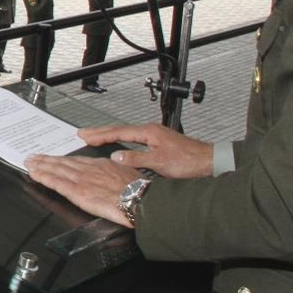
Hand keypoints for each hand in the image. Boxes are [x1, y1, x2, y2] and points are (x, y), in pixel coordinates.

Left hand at [24, 153, 140, 226]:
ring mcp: (82, 179)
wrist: (141, 199)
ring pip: (57, 170)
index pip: (77, 161)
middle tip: (33, 157)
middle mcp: (89, 169)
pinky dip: (44, 177)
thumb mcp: (128, 175)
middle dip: (47, 160)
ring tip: (29, 163)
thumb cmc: (140, 190)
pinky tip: (34, 174)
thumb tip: (112, 176)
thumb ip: (114, 174)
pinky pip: (57, 182)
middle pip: (63, 163)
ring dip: (41, 166)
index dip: (63, 159)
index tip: (53, 158)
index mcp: (102, 165)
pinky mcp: (78, 191)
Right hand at [73, 123, 213, 179]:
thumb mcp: (159, 163)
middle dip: (100, 131)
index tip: (85, 135)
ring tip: (95, 138)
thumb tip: (116, 156)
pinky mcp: (159, 142)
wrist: (209, 162)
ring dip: (109, 135)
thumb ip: (136, 159)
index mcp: (149, 132)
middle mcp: (151, 131)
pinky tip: (118, 144)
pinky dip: (121, 140)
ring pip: (126, 133)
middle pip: (120, 129)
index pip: (118, 132)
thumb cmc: (189, 162)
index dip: (100, 134)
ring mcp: (155, 136)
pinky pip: (134, 139)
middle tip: (83, 133)